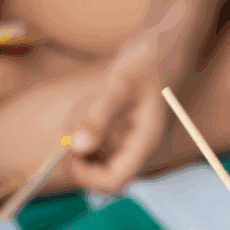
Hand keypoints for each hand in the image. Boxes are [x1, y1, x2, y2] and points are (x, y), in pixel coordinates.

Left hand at [69, 0, 187, 192]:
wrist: (162, 47)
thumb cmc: (147, 61)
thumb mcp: (120, 83)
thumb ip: (99, 116)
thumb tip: (76, 147)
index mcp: (144, 145)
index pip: (113, 182)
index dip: (86, 175)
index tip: (67, 152)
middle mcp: (138, 150)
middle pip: (103, 176)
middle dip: (81, 158)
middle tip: (68, 129)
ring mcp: (131, 144)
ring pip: (98, 161)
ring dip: (81, 143)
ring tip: (81, 111)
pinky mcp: (123, 134)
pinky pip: (99, 145)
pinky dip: (85, 131)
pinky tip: (87, 108)